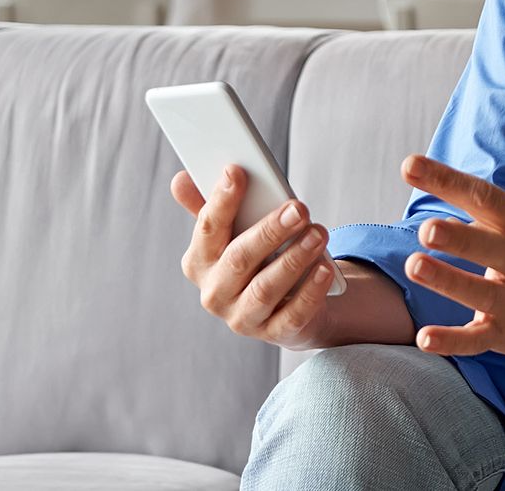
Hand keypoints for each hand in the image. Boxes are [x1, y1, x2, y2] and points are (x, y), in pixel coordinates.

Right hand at [170, 165, 335, 350]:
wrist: (284, 307)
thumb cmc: (256, 258)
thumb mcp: (233, 233)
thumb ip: (211, 206)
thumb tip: (181, 179)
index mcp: (199, 261)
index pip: (207, 228)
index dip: (221, 200)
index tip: (237, 171)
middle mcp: (215, 293)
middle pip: (240, 258)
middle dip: (270, 231)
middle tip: (298, 208)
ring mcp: (242, 317)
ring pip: (266, 287)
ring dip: (294, 258)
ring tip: (318, 233)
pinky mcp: (274, 333)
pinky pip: (292, 314)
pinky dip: (310, 291)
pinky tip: (324, 268)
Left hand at [400, 155, 504, 358]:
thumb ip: (475, 205)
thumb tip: (416, 173)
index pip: (485, 197)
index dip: (447, 181)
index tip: (409, 166)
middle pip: (490, 247)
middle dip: (458, 238)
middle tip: (426, 229)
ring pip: (481, 292)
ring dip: (448, 280)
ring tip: (414, 266)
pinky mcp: (504, 334)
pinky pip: (477, 339)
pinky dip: (451, 340)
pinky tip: (424, 338)